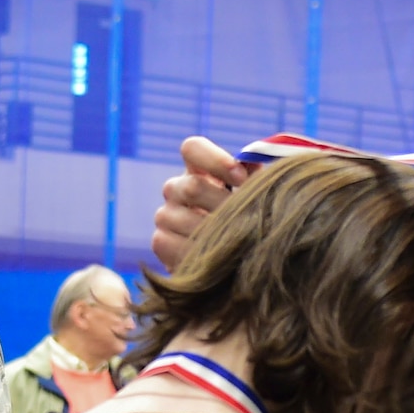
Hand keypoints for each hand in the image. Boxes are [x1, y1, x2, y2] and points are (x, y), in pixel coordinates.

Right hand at [152, 136, 249, 270]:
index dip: (215, 160)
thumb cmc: (246, 223)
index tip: (241, 178)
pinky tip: (216, 258)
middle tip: (246, 220)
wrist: (232, 264)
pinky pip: (172, 243)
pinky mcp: (160, 241)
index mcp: (199, 169)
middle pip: (192, 186)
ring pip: (183, 217)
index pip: (193, 148)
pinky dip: (197, 252)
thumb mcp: (253, 198)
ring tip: (236, 243)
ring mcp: (165, 214)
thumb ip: (253, 178)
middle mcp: (177, 188)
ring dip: (214, 233)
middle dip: (223, 205)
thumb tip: (251, 167)